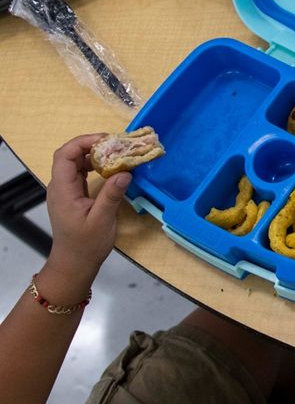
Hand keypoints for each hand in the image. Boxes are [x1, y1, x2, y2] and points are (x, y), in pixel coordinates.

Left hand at [43, 134, 129, 298]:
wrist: (75, 262)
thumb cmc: (86, 244)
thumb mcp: (102, 220)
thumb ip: (111, 195)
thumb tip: (125, 172)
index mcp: (63, 189)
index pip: (66, 155)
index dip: (84, 142)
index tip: (108, 141)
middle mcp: (60, 186)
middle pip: (70, 155)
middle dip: (92, 145)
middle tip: (117, 145)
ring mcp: (65, 190)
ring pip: (75, 162)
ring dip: (95, 155)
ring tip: (117, 154)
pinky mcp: (73, 194)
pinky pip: (81, 172)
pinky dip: (95, 165)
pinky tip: (111, 168)